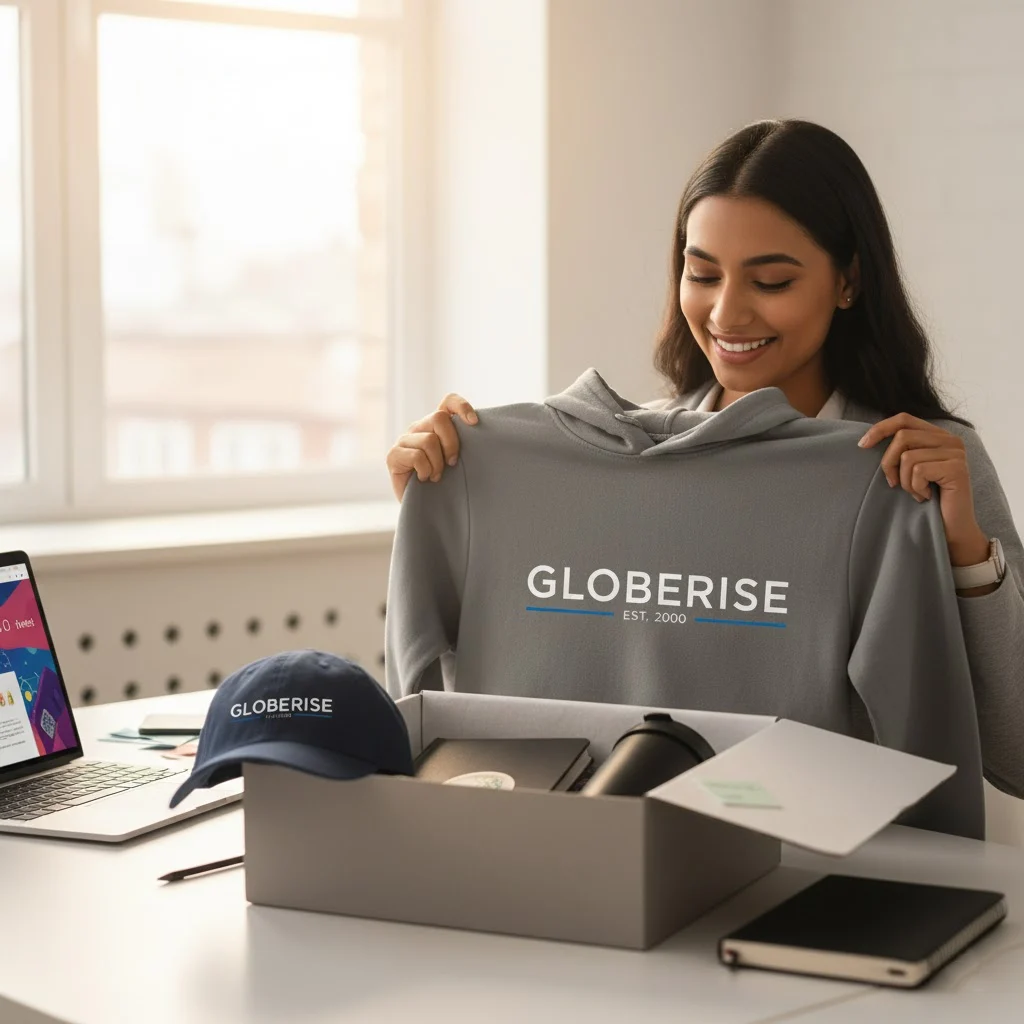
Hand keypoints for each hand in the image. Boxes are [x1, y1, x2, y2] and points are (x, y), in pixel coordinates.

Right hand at [385, 394, 478, 500]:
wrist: (425, 509)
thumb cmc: (445, 484)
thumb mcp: (457, 460)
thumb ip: (462, 443)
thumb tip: (477, 428)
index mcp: (435, 425)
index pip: (447, 401)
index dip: (461, 406)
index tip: (474, 423)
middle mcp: (418, 428)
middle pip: (438, 418)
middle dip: (451, 443)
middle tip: (452, 463)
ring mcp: (404, 440)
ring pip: (429, 440)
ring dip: (437, 463)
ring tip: (436, 476)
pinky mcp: (393, 455)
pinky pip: (417, 456)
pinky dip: (426, 470)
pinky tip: (424, 479)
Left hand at [857, 413, 989, 566]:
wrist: (951, 529)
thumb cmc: (926, 500)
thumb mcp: (909, 471)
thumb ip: (900, 451)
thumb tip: (866, 440)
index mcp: (938, 436)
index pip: (904, 419)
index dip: (880, 429)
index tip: (862, 445)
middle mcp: (951, 440)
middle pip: (902, 437)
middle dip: (889, 463)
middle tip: (893, 484)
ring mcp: (956, 453)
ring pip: (908, 457)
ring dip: (905, 481)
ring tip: (916, 493)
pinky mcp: (957, 468)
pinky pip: (919, 471)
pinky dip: (915, 488)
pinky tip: (925, 497)